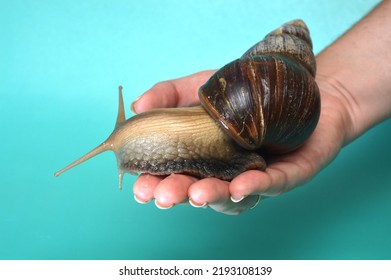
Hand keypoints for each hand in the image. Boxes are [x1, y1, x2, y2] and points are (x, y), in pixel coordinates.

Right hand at [130, 70, 351, 214]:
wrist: (299, 87)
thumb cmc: (246, 92)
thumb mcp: (200, 86)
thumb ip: (168, 94)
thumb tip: (138, 107)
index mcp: (202, 156)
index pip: (174, 174)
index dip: (157, 183)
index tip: (140, 187)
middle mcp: (225, 171)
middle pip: (198, 189)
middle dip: (178, 195)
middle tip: (161, 197)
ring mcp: (254, 174)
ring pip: (231, 194)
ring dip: (212, 195)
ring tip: (194, 195)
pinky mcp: (286, 174)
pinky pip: (271, 184)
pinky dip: (254, 185)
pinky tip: (239, 187)